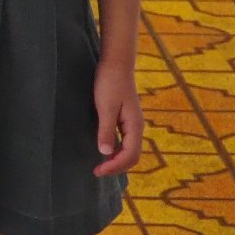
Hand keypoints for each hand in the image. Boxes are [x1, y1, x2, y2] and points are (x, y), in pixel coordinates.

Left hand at [93, 57, 143, 176]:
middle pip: (132, 156)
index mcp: (134, 126)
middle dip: (117, 166)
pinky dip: (117, 150)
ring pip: (129, 149)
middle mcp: (137, 127)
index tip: (97, 171)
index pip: (129, 155)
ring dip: (117, 160)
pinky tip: (105, 150)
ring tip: (101, 165)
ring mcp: (132, 123)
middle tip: (97, 171)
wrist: (116, 63)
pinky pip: (125, 141)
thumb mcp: (105, 107)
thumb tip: (104, 153)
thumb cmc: (109, 83)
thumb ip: (106, 130)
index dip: (114, 166)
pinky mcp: (126, 118)